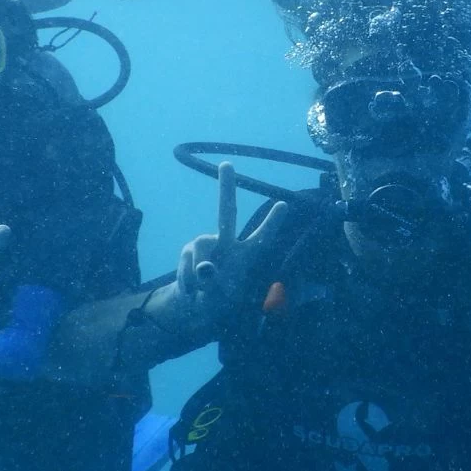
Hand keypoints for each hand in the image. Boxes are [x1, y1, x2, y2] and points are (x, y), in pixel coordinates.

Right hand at [149, 162, 287, 336]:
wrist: (195, 306)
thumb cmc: (219, 301)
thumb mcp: (224, 298)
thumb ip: (217, 284)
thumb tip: (205, 269)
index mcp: (247, 256)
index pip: (261, 237)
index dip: (271, 223)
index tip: (284, 204)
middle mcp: (227, 243)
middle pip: (226, 212)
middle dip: (225, 188)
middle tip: (226, 165)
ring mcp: (206, 245)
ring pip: (199, 249)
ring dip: (198, 273)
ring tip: (203, 290)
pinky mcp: (189, 251)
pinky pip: (186, 262)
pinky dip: (187, 280)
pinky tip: (192, 289)